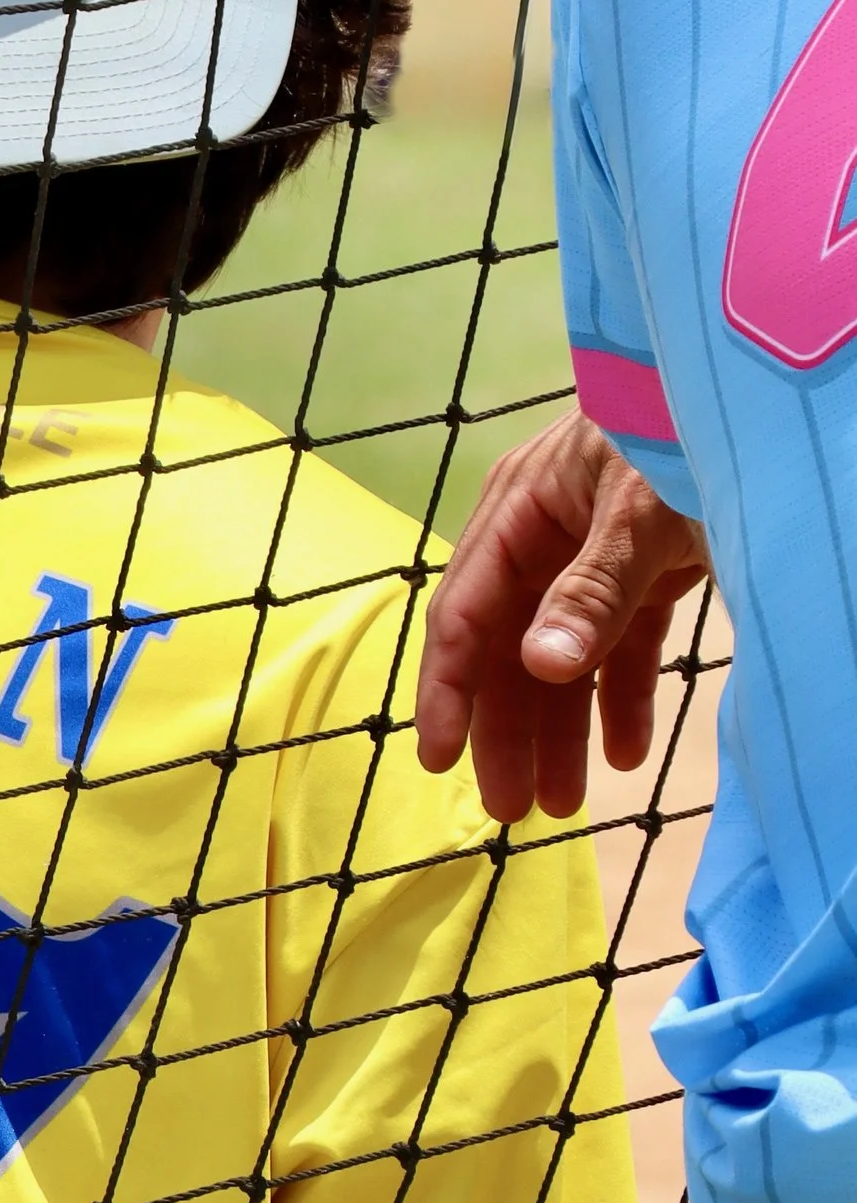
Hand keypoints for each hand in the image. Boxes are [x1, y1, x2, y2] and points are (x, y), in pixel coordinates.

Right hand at [414, 407, 711, 822]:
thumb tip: (539, 667)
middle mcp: (543, 537)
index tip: (438, 759)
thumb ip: (592, 590)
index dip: (448, 690)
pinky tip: (625, 753)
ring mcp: (590, 557)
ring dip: (559, 730)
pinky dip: (621, 701)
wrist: (763, 393)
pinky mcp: (643, 572)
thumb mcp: (644, 515)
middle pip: (507, 650)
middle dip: (507, 730)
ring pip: (560, 659)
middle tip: (509, 808)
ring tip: (561, 804)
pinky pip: (619, 649)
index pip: (465, 614)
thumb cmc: (688, 433)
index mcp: (519, 509)